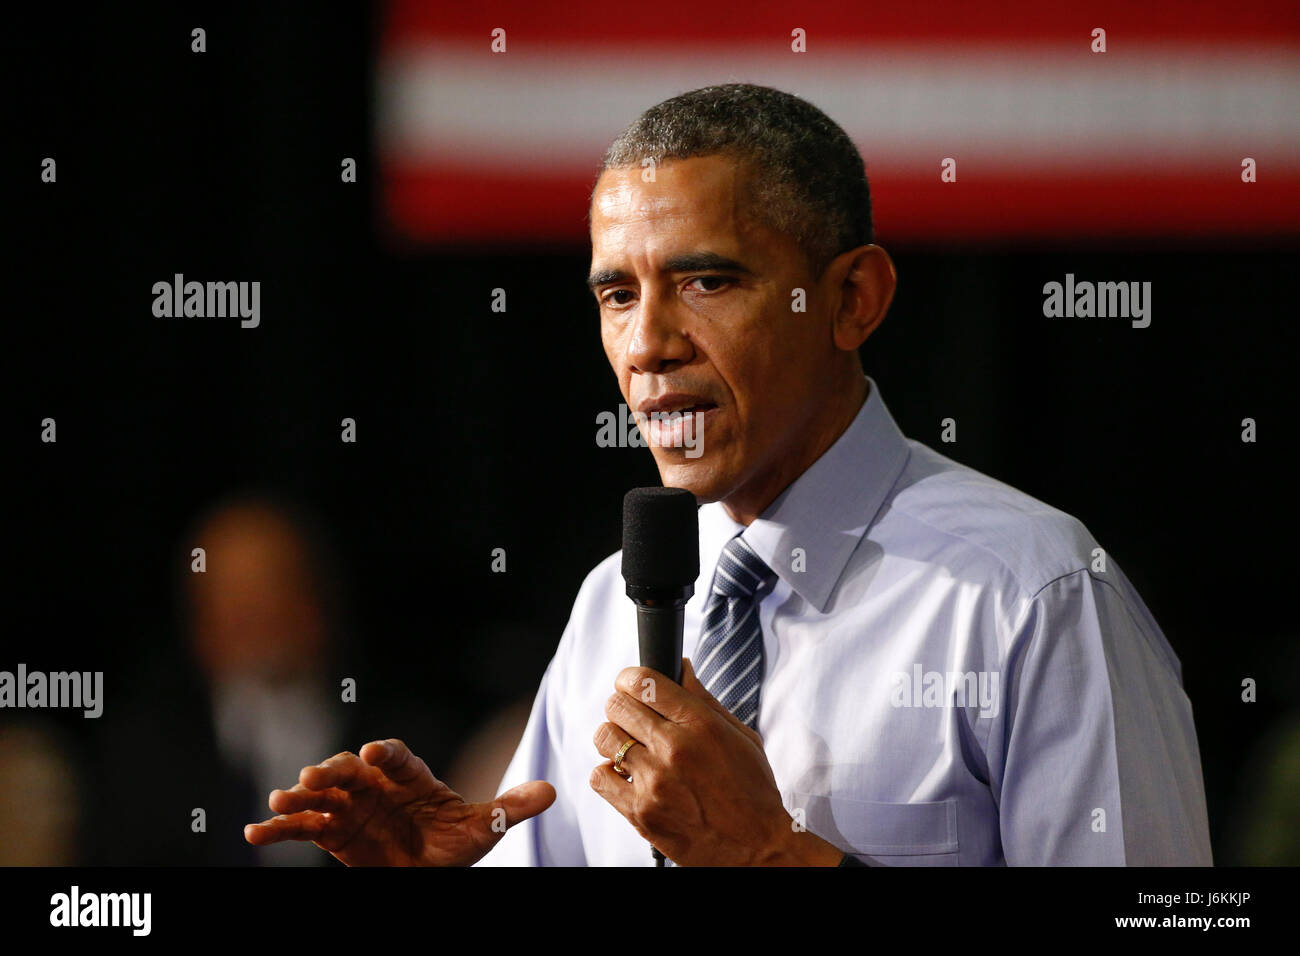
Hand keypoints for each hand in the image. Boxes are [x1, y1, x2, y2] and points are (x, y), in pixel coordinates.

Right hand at [244, 738, 554, 865]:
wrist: (429, 872)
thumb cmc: (455, 844)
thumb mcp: (483, 828)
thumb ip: (510, 808)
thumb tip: (553, 790)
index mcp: (410, 777)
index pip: (395, 757)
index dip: (383, 754)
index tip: (371, 753)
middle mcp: (376, 786)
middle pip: (350, 771)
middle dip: (333, 770)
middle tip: (316, 775)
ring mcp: (351, 807)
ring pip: (321, 796)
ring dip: (299, 794)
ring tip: (280, 797)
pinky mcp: (332, 834)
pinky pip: (300, 828)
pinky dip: (276, 828)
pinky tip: (253, 832)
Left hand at [590, 659, 842, 865]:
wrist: (757, 850)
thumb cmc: (753, 791)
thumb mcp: (741, 736)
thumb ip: (705, 700)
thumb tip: (681, 667)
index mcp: (701, 724)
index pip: (644, 682)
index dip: (630, 677)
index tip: (630, 682)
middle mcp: (675, 749)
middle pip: (617, 705)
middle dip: (621, 705)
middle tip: (632, 717)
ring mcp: (654, 781)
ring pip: (604, 738)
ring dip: (614, 738)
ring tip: (631, 747)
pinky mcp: (641, 812)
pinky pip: (600, 777)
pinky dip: (608, 773)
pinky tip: (627, 776)